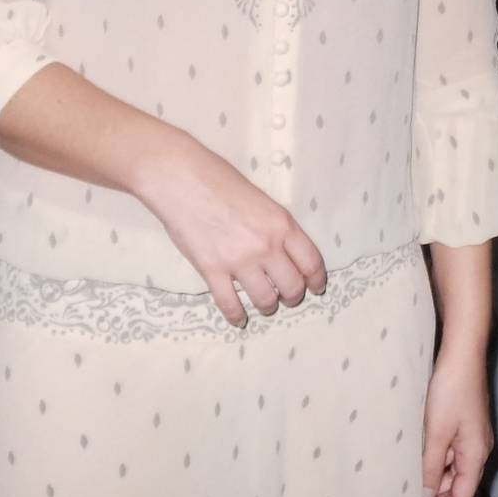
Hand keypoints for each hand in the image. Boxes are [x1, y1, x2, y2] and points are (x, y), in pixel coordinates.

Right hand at [134, 139, 327, 327]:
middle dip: (293, 296)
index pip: (311, 262)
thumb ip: (274, 227)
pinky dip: (236, 316)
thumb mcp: (261, 199)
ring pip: (265, 300)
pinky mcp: (212, 270)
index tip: (316, 287)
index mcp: (281, 224)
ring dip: (267, 306)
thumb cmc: (219, 179)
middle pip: (292, 287)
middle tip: (287, 297)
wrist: (181, 178)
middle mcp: (266, 246)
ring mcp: (239, 261)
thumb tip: (282, 252)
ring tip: (264, 305)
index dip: (316, 280)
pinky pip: (230, 304)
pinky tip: (238, 319)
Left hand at [419, 351, 492, 496]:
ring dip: (431, 478)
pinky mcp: (462, 423)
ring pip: (451, 468)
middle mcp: (477, 449)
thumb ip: (430, 466)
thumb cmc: (451, 391)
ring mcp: (470, 435)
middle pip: (458, 486)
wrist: (462, 353)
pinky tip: (414, 456)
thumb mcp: (436, 433)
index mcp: (475, 455)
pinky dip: (433, 459)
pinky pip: (448, 451)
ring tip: (407, 482)